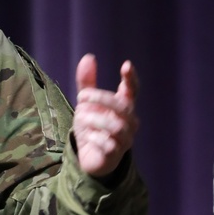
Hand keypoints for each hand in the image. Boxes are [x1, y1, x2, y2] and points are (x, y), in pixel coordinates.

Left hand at [72, 55, 138, 179]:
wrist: (91, 157)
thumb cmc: (92, 127)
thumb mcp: (86, 104)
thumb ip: (87, 83)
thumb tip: (88, 57)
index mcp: (124, 106)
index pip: (133, 90)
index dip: (131, 78)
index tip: (126, 65)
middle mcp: (129, 122)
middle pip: (124, 106)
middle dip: (102, 98)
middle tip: (81, 96)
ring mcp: (124, 139)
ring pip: (116, 126)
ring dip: (96, 119)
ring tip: (80, 116)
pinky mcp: (115, 154)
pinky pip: (109, 144)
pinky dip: (95, 137)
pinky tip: (87, 135)